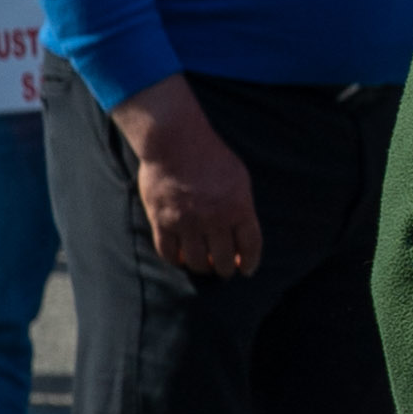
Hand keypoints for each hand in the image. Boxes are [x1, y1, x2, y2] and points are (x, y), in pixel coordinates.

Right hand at [114, 76, 261, 280]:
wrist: (176, 142)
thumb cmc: (212, 157)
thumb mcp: (240, 179)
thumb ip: (242, 206)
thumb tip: (243, 231)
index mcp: (239, 207)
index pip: (250, 246)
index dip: (250, 263)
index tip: (247, 270)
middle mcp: (214, 219)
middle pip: (224, 260)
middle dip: (226, 269)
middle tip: (224, 270)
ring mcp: (187, 222)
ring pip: (197, 261)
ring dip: (203, 268)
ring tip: (205, 267)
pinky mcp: (162, 221)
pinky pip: (168, 252)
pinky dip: (176, 260)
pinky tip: (181, 259)